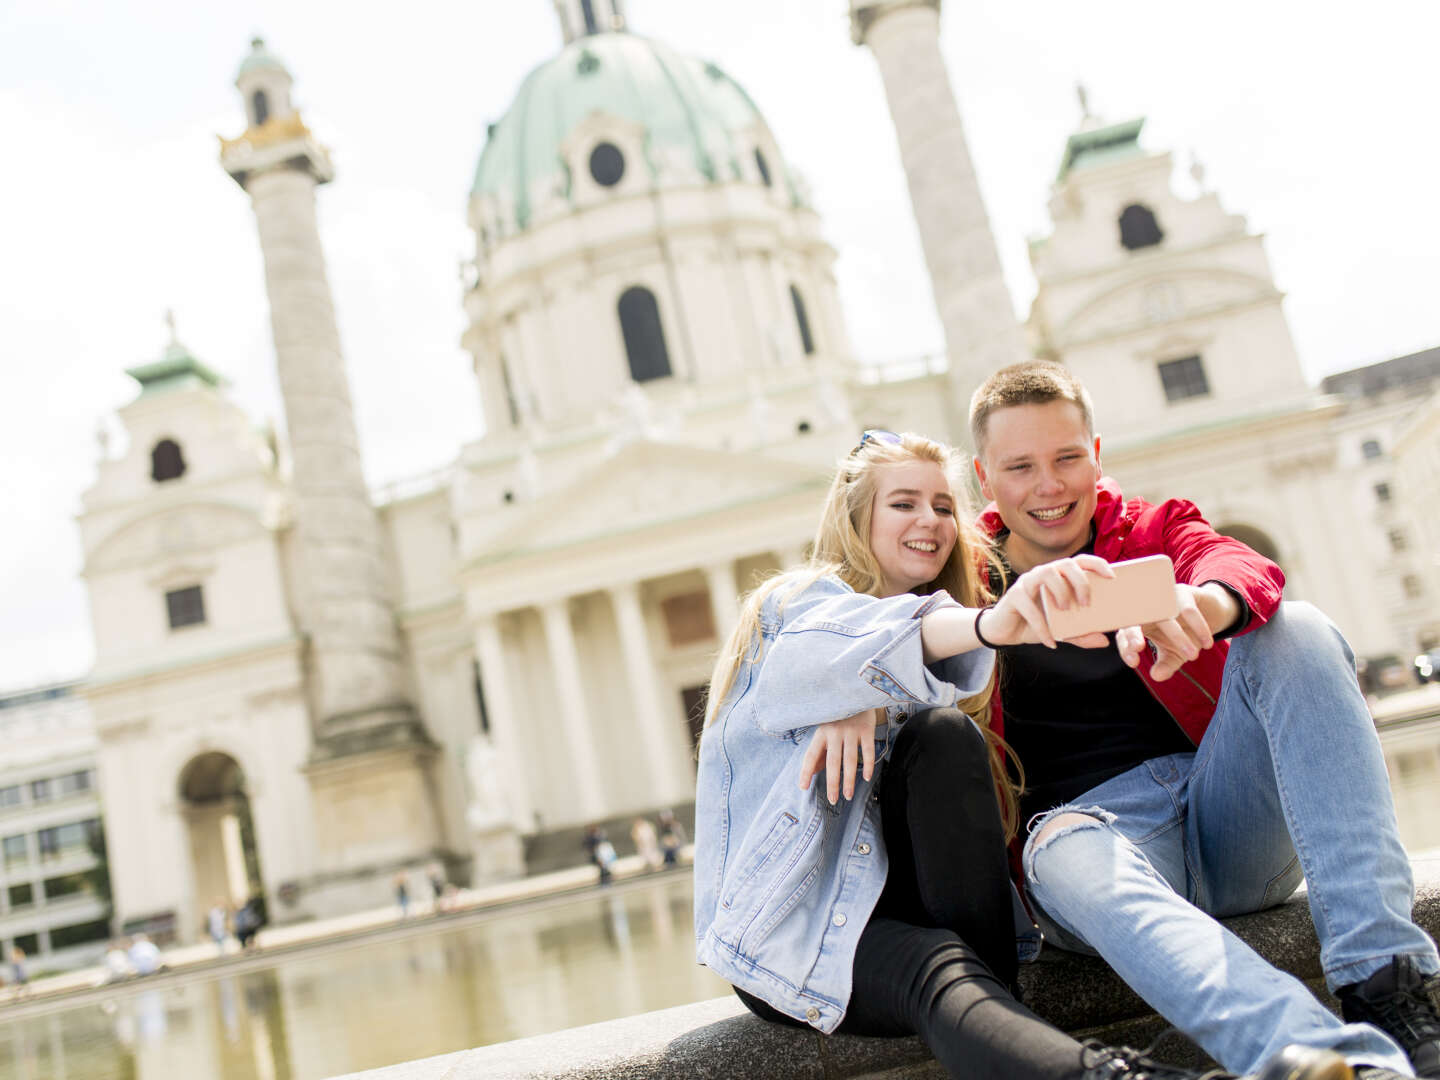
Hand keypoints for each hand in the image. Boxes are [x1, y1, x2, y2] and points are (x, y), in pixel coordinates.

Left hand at [798, 708, 879, 802]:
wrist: (857, 693)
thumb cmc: (838, 718)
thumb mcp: (825, 731)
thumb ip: (820, 752)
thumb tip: (811, 773)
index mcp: (821, 733)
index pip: (811, 755)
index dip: (806, 771)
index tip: (803, 787)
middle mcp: (834, 732)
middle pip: (833, 762)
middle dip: (832, 783)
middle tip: (833, 800)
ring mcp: (851, 730)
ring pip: (850, 759)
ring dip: (849, 780)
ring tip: (848, 796)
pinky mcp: (866, 729)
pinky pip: (868, 750)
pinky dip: (867, 765)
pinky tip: (866, 777)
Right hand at [982, 555, 1115, 649]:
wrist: (1005, 632)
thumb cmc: (1035, 624)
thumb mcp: (1062, 631)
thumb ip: (1081, 634)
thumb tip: (1104, 641)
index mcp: (1058, 577)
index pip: (1079, 561)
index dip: (1096, 564)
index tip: (1112, 577)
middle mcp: (1043, 573)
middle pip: (1065, 564)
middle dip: (1080, 581)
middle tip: (1086, 603)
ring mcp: (1027, 582)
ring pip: (1046, 573)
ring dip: (1060, 592)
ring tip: (1065, 611)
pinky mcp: (1014, 596)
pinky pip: (1029, 607)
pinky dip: (1042, 626)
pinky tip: (1050, 641)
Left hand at [1115, 583, 1232, 679]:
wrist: (1209, 614)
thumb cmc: (1186, 635)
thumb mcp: (1175, 655)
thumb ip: (1165, 665)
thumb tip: (1156, 677)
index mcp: (1140, 625)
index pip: (1124, 636)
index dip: (1125, 648)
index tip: (1133, 662)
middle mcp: (1148, 610)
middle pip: (1134, 621)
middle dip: (1132, 633)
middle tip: (1138, 648)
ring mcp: (1164, 600)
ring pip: (1165, 618)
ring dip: (1177, 637)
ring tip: (1192, 656)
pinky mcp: (1182, 593)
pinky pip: (1188, 610)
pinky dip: (1198, 627)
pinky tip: (1207, 644)